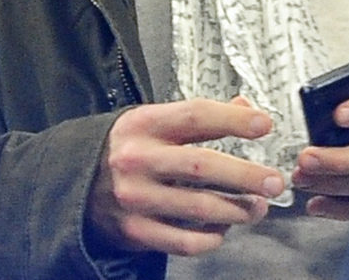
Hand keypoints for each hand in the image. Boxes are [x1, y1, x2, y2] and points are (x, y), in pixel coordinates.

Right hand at [86, 97, 285, 256]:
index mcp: (144, 124)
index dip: (232, 120)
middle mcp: (139, 159)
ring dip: (236, 209)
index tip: (263, 125)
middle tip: (273, 180)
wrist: (76, 181)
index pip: (195, 116)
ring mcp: (136, 197)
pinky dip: (211, 237)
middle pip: (202, 165)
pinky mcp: (136, 231)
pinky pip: (184, 240)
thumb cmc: (125, 147)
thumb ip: (198, 117)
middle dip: (245, 175)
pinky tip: (223, 229)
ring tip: (257, 207)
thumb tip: (244, 108)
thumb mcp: (153, 120)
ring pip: (198, 207)